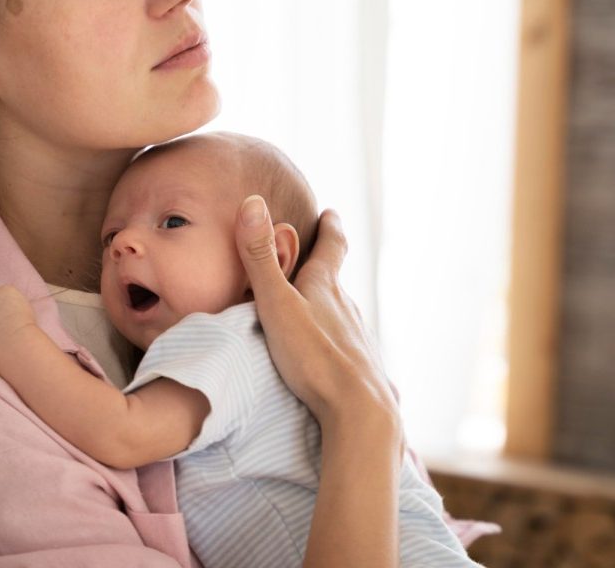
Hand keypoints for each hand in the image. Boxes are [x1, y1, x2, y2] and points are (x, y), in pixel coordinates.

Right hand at [235, 196, 399, 440]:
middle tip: (317, 257)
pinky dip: (334, 341)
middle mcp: (347, 307)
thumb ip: (260, 258)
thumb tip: (252, 202)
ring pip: (342, 314)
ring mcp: (358, 338)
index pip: (331, 246)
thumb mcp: (276, 303)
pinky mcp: (362, 368)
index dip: (330, 227)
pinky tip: (327, 355)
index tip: (331, 213)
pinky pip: (346, 346)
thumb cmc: (314, 356)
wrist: (360, 411)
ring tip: (315, 309)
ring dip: (329, 307)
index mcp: (325, 287)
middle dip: (326, 268)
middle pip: (336, 281)